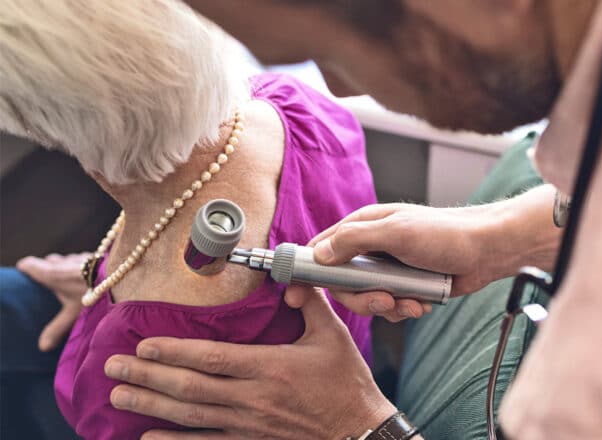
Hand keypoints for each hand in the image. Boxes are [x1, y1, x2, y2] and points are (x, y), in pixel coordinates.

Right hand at [16, 252, 89, 350]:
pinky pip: (84, 259)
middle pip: (51, 262)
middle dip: (49, 268)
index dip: (28, 268)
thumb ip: (57, 328)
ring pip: (68, 259)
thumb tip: (42, 347)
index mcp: (53, 274)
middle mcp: (64, 262)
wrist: (123, 274)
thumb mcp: (73, 314)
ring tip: (71, 280)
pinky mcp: (96, 256)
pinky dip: (83, 266)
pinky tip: (91, 277)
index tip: (25, 273)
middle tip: (49, 281)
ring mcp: (81, 257)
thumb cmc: (95, 294)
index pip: (31, 265)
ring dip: (67, 266)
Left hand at [104, 285, 396, 439]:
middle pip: (191, 387)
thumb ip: (310, 303)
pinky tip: (146, 437)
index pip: (213, 358)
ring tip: (119, 395)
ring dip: (152, 405)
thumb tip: (290, 278)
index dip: (175, 351)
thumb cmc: (345, 382)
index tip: (144, 344)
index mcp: (271, 368)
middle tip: (112, 368)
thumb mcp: (333, 336)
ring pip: (191, 415)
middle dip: (148, 377)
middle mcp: (253, 398)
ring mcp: (250, 425)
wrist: (359, 430)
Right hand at [298, 186, 560, 321]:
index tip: (295, 296)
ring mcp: (388, 268)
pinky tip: (421, 305)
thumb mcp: (396, 231)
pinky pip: (390, 307)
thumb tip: (320, 253)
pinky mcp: (405, 286)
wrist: (486, 250)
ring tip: (409, 303)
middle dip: (360, 299)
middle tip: (383, 301)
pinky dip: (403, 310)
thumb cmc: (444, 232)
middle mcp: (371, 248)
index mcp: (363, 227)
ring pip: (367, 299)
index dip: (305, 272)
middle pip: (342, 284)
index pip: (321, 248)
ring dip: (387, 307)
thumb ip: (354, 240)